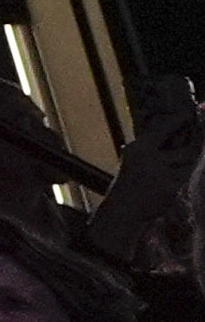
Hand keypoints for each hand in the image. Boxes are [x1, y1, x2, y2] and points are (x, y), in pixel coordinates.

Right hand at [85, 94, 204, 273]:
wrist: (123, 209)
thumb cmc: (129, 181)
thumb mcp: (134, 159)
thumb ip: (152, 147)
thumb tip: (174, 132)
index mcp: (139, 148)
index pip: (164, 129)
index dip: (180, 120)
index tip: (192, 111)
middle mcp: (150, 159)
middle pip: (187, 147)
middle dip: (199, 141)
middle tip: (202, 133)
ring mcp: (163, 175)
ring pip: (190, 163)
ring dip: (194, 158)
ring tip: (193, 151)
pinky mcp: (172, 188)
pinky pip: (186, 176)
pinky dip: (186, 172)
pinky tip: (179, 173)